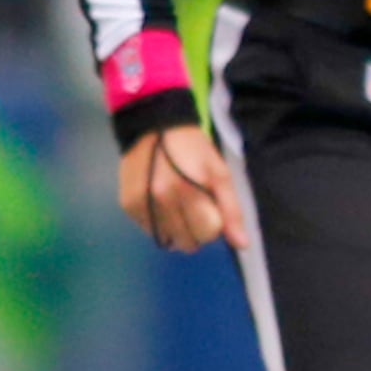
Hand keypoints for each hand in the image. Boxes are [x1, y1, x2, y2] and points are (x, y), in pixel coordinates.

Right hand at [120, 123, 245, 252]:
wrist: (152, 126)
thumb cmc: (193, 149)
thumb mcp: (219, 173)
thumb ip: (231, 210)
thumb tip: (242, 244)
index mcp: (189, 190)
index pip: (208, 233)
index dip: (213, 222)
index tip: (209, 206)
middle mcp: (162, 200)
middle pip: (188, 242)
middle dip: (195, 229)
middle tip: (193, 205)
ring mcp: (142, 204)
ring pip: (169, 240)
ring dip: (177, 229)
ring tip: (176, 204)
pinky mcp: (128, 205)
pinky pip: (151, 231)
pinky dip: (159, 223)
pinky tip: (160, 203)